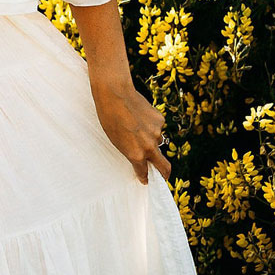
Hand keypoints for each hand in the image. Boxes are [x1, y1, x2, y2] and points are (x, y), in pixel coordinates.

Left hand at [88, 67, 170, 184]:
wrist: (115, 95)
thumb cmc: (109, 119)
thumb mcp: (116, 142)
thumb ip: (131, 151)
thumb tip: (140, 157)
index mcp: (136, 155)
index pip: (144, 173)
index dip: (145, 177)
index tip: (146, 180)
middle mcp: (149, 147)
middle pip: (164, 166)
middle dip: (164, 173)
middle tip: (163, 176)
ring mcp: (157, 133)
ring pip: (158, 141)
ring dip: (151, 139)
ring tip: (135, 127)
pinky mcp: (160, 120)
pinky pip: (157, 127)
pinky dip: (151, 125)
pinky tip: (139, 116)